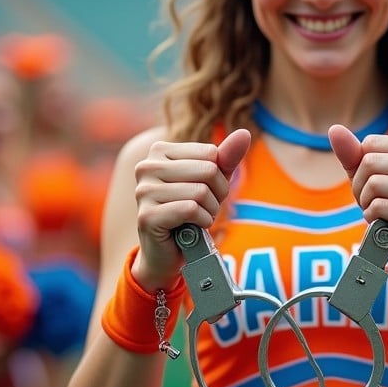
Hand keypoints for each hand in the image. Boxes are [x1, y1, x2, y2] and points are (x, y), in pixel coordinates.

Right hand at [132, 128, 250, 288]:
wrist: (168, 253)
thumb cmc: (190, 212)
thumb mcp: (212, 182)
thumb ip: (226, 158)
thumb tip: (244, 133)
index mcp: (159, 151)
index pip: (211, 153)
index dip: (220, 176)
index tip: (207, 191)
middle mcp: (146, 167)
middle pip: (208, 171)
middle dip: (217, 195)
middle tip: (204, 208)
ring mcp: (143, 191)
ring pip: (201, 192)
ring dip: (209, 211)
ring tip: (197, 219)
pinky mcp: (147, 216)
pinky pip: (191, 210)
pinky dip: (202, 222)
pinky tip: (192, 228)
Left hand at [328, 125, 387, 280]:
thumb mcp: (372, 177)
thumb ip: (354, 154)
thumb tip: (335, 129)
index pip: (371, 144)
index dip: (361, 168)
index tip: (375, 186)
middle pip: (371, 163)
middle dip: (361, 187)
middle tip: (375, 203)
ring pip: (374, 184)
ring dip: (367, 204)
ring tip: (381, 213)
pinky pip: (380, 206)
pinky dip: (373, 218)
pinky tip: (385, 225)